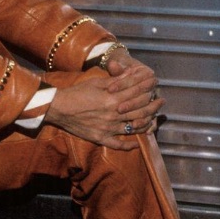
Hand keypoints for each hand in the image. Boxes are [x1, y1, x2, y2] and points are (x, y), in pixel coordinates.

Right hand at [44, 65, 162, 148]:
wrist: (58, 108)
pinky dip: (129, 146)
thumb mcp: (97, 82)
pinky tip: (137, 144)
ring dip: (147, 123)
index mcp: (113, 99)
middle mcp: (114, 114)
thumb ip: (117, 80)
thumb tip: (133, 73)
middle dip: (153, 105)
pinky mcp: (101, 138)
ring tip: (154, 119)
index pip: (137, 93)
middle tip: (161, 102)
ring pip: (134, 127)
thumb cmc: (77, 92)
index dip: (148, 89)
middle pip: (140, 111)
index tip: (156, 86)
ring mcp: (108, 128)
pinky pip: (118, 144)